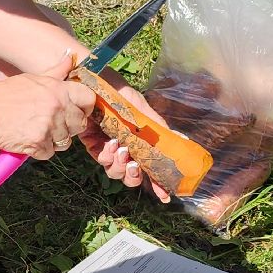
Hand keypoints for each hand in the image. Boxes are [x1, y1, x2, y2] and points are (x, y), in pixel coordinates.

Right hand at [0, 52, 95, 158]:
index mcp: (58, 89)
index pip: (89, 98)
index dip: (86, 106)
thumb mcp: (33, 78)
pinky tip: (27, 138)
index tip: (78, 110)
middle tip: (51, 122)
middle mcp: (57, 107)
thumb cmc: (6, 94)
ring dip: (53, 139)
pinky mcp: (39, 144)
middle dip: (69, 126)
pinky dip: (39, 150)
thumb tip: (71, 57)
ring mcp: (49, 126)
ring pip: (66, 141)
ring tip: (35, 129)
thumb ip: (56, 72)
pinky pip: (49, 152)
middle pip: (80, 123)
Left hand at [77, 78, 173, 203]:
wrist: (90, 77)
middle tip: (133, 165)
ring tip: (120, 150)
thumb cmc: (117, 89)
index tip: (165, 195)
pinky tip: (108, 144)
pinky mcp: (90, 141)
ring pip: (114, 170)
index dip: (157, 183)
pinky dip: (104, 154)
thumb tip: (182, 139)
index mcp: (139, 139)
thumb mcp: (139, 106)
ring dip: (118, 165)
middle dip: (133, 176)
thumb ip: (157, 125)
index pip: (150, 166)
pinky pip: (99, 157)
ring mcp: (107, 144)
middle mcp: (124, 145)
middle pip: (130, 175)